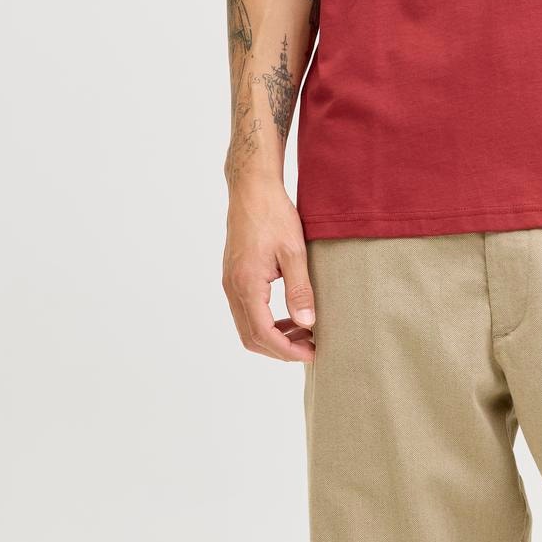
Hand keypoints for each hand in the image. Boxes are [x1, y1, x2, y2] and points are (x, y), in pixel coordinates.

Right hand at [222, 181, 316, 361]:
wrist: (251, 188)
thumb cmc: (273, 214)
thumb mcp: (294, 251)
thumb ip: (299, 289)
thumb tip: (307, 323)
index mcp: (246, 284)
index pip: (263, 334)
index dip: (287, 350)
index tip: (311, 353)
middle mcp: (232, 287)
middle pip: (251, 336)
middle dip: (280, 348)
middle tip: (310, 347)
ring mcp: (230, 282)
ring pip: (247, 325)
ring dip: (273, 335)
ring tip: (304, 331)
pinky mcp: (233, 275)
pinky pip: (245, 310)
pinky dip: (266, 320)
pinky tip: (288, 314)